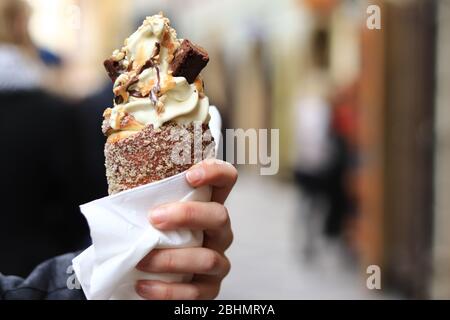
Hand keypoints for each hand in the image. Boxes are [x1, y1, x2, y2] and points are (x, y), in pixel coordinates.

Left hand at [135, 159, 237, 298]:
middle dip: (188, 215)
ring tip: (143, 260)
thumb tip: (123, 193)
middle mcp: (218, 233)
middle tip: (154, 219)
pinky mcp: (209, 289)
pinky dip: (167, 290)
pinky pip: (194, 292)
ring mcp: (217, 261)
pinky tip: (145, 286)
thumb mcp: (155, 215)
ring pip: (208, 258)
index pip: (225, 180)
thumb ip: (149, 201)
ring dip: (171, 259)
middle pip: (220, 216)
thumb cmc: (155, 239)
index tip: (190, 176)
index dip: (215, 173)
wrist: (152, 277)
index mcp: (208, 207)